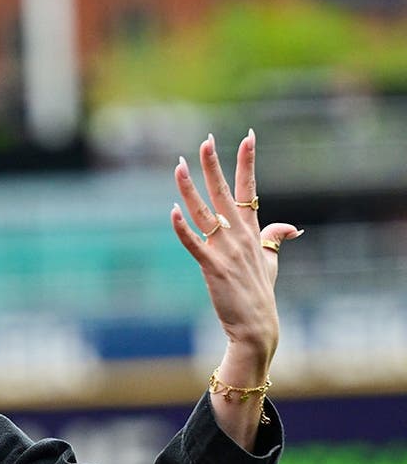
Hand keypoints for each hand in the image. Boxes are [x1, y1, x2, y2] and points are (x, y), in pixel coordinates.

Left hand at [169, 130, 301, 375]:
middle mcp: (240, 236)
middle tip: (205, 141)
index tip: (247, 137)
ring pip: (204, 212)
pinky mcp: (212, 267)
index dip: (248, 162)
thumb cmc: (261, 293)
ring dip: (190, 189)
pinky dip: (183, 228)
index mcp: (253, 231)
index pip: (250, 189)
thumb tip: (290, 228)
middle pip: (224, 193)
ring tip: (178, 166)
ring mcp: (226, 251)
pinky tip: (172, 211)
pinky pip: (194, 243)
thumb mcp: (271, 262)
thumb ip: (275, 240)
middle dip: (214, 166)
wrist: (258, 326)